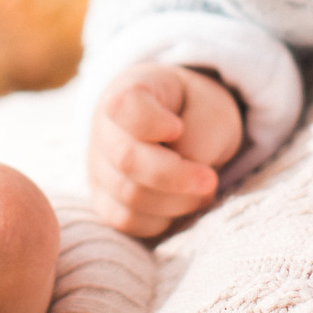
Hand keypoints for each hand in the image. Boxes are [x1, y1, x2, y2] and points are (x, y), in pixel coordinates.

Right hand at [88, 63, 243, 237]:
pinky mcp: (104, 201)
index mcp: (128, 91)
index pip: (125, 107)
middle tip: (210, 180)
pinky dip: (162, 220)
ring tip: (203, 188)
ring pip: (130, 196)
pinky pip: (128, 222)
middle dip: (176, 177)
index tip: (177, 127)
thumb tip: (186, 167)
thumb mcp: (212, 109)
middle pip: (127, 159)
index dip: (152, 123)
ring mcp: (99, 167)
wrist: (181, 127)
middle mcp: (104, 128)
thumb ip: (202, 134)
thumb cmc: (195, 114)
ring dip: (177, 200)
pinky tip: (181, 202)